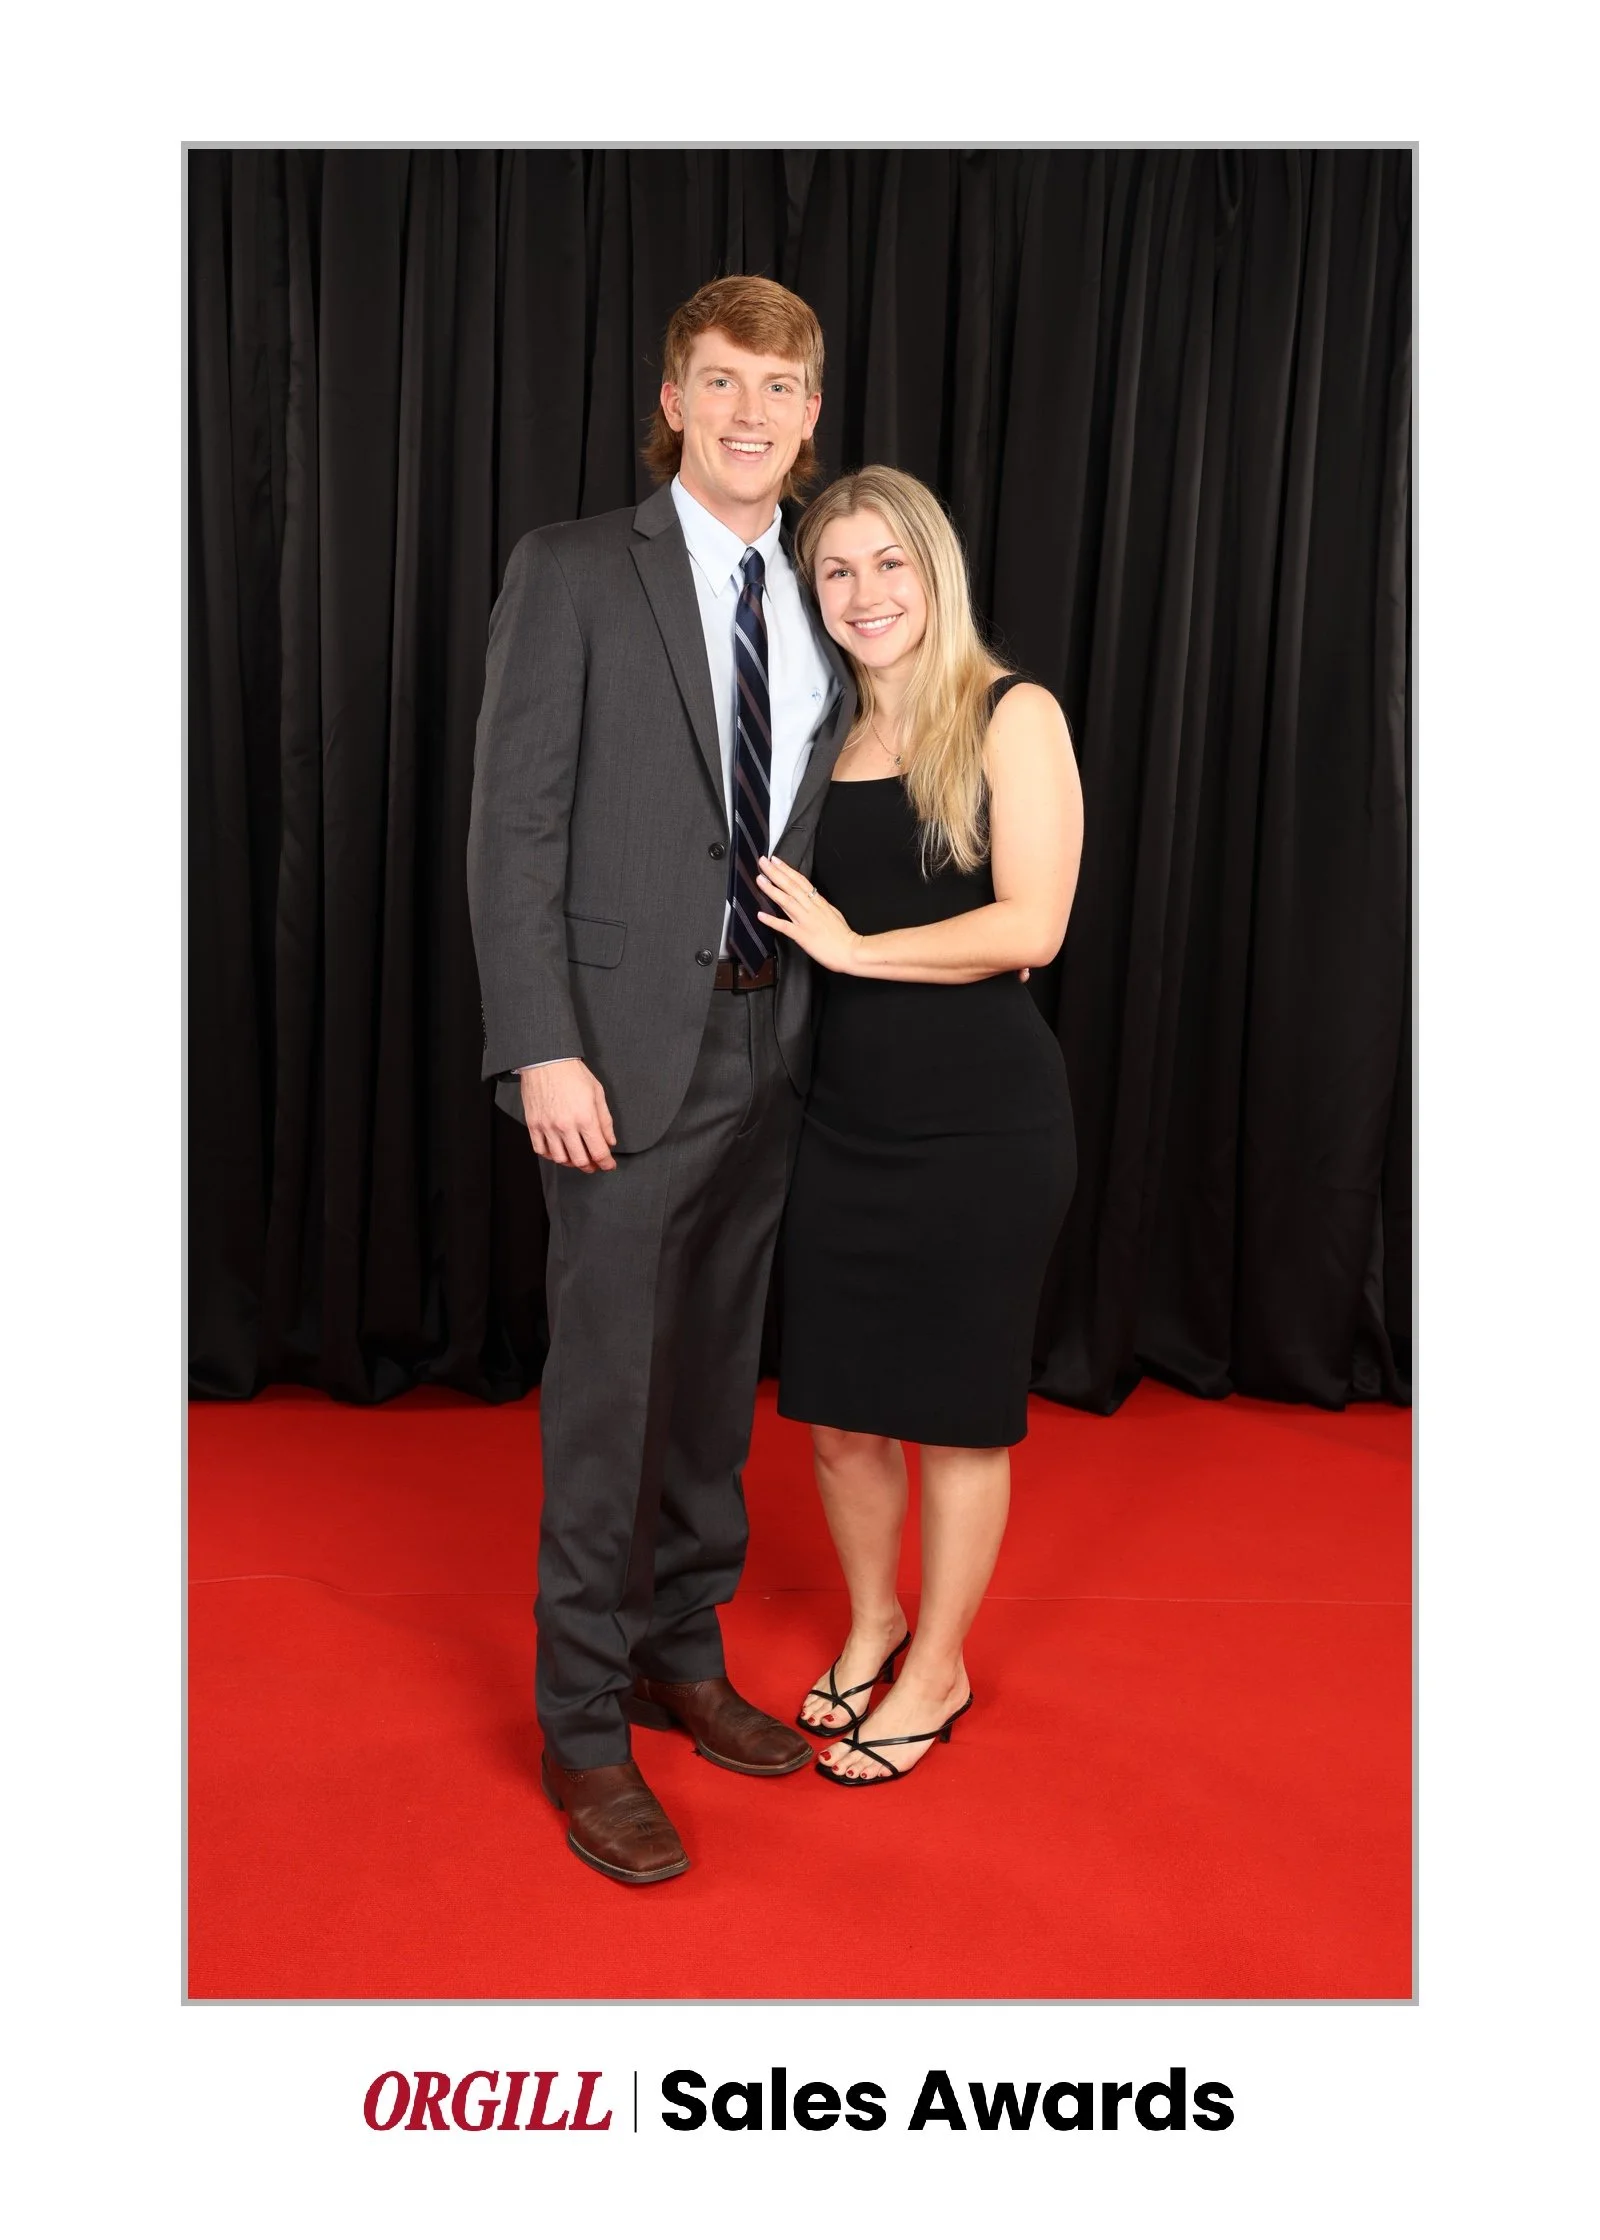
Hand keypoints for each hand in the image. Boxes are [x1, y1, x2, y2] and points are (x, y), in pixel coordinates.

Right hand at [519, 1058, 616, 1171]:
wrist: (546, 1060)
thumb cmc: (572, 1073)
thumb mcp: (597, 1093)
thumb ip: (605, 1121)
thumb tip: (610, 1141)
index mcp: (585, 1118)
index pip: (599, 1152)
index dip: (607, 1163)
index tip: (609, 1165)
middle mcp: (566, 1126)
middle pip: (580, 1160)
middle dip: (590, 1166)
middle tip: (595, 1164)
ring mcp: (547, 1127)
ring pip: (560, 1159)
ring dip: (571, 1163)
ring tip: (577, 1157)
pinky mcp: (533, 1125)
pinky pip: (541, 1150)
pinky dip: (551, 1155)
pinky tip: (558, 1151)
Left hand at [755, 856, 862, 974]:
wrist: (851, 951)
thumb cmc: (843, 935)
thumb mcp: (833, 912)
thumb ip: (820, 905)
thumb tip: (813, 898)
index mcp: (819, 902)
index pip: (800, 881)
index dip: (787, 870)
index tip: (776, 861)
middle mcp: (811, 908)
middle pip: (791, 886)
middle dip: (776, 873)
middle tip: (763, 862)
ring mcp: (805, 921)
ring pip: (787, 901)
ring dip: (772, 890)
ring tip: (760, 879)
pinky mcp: (802, 936)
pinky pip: (784, 926)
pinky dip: (772, 920)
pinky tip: (760, 915)